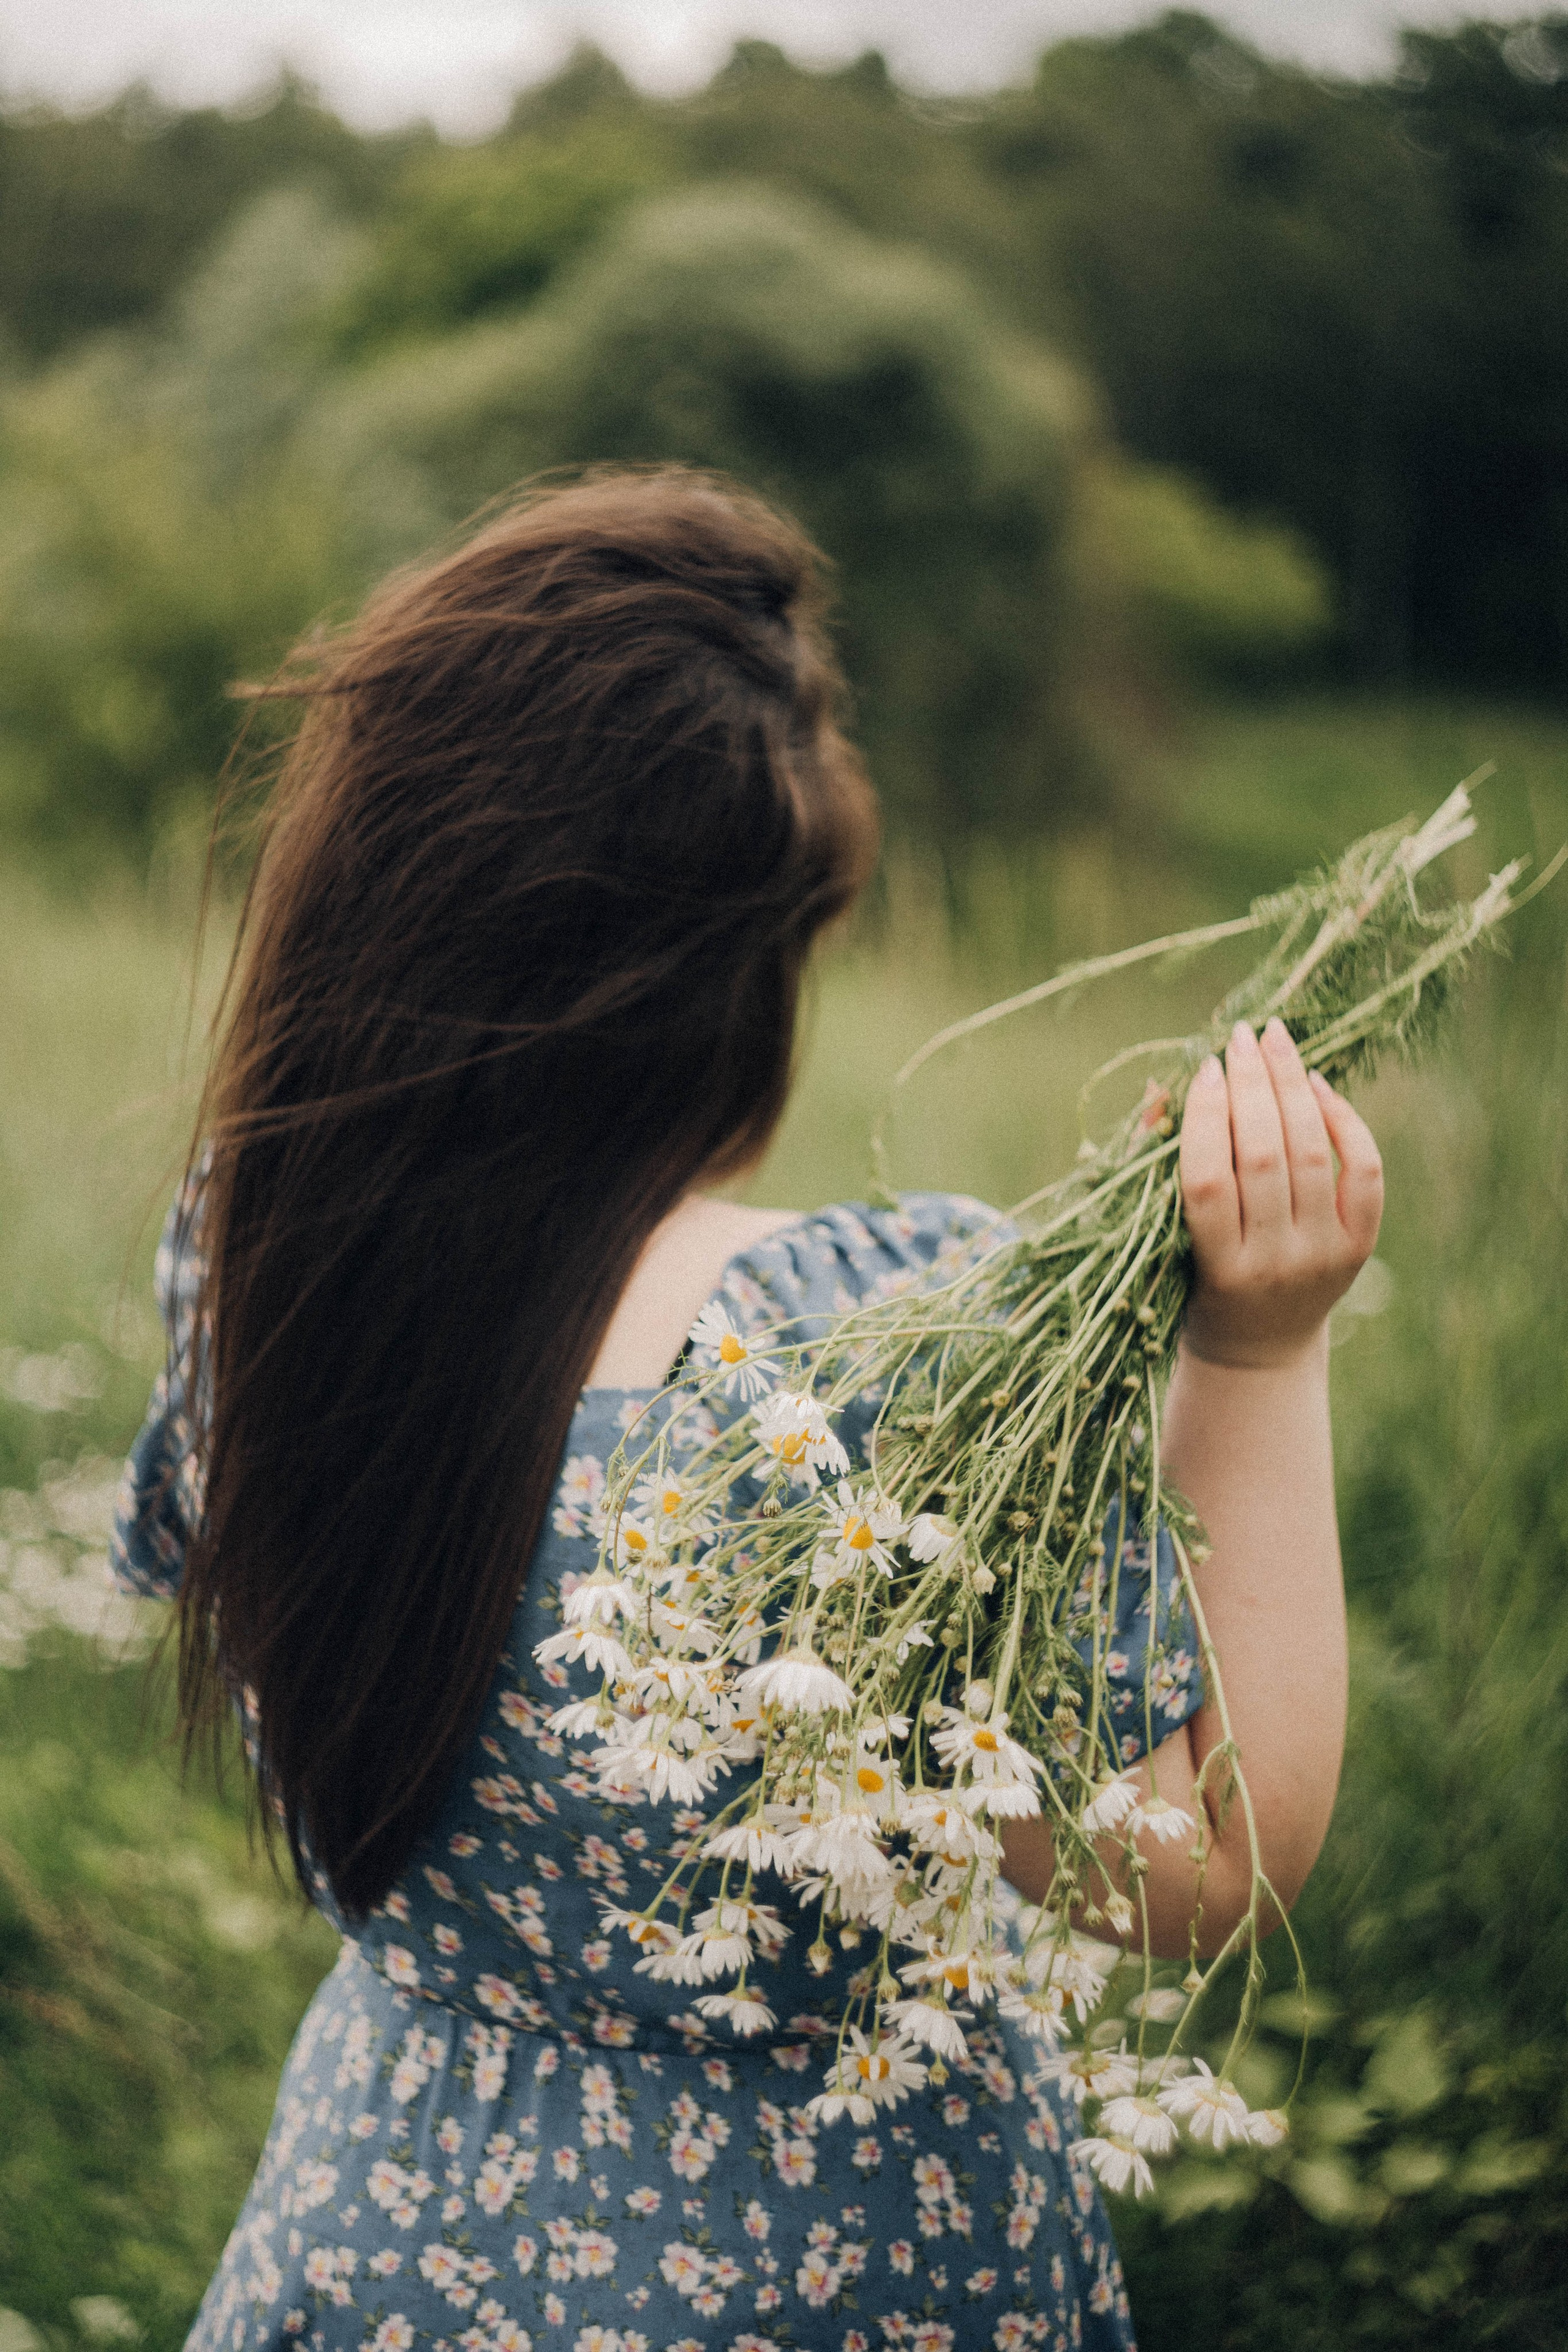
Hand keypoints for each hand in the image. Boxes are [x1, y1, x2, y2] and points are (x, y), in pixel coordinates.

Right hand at [1178, 1016, 1383, 1370]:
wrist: (1259, 1348)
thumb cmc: (1196, 1282)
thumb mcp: (1166, 1241)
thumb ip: (1158, 1168)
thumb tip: (1163, 1086)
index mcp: (1218, 1269)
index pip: (1208, 1183)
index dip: (1205, 1119)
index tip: (1203, 1068)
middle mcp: (1275, 1265)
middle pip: (1265, 1159)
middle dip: (1252, 1087)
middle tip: (1241, 1035)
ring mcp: (1323, 1256)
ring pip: (1312, 1155)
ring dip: (1293, 1088)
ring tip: (1276, 1040)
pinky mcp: (1359, 1246)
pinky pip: (1363, 1171)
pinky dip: (1344, 1121)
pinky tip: (1318, 1084)